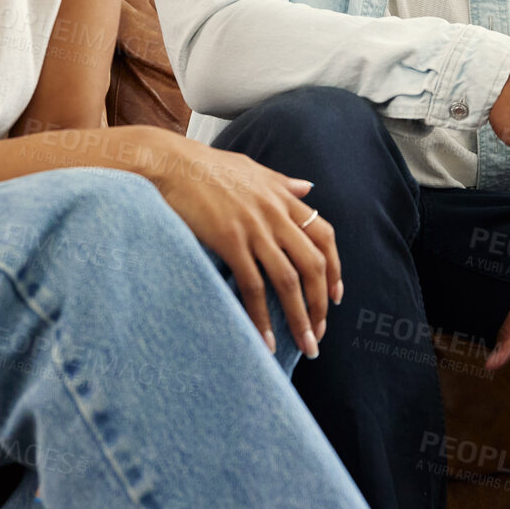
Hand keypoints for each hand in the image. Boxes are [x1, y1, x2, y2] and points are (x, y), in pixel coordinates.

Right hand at [147, 133, 341, 358]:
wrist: (173, 163)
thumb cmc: (210, 166)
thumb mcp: (255, 169)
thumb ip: (284, 183)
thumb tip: (308, 188)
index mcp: (284, 199)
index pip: (324, 236)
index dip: (334, 268)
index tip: (335, 297)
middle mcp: (276, 216)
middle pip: (312, 265)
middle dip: (320, 304)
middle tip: (319, 334)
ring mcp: (255, 230)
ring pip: (288, 281)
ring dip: (299, 317)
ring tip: (304, 345)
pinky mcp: (230, 242)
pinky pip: (252, 286)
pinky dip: (261, 316)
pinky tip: (265, 339)